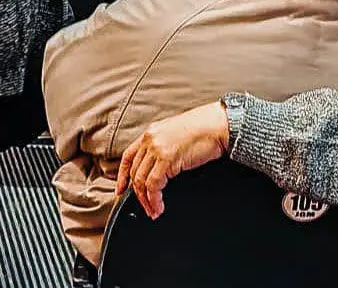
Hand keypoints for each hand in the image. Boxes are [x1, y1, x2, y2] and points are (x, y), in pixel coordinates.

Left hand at [116, 102, 229, 218]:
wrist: (217, 125)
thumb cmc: (204, 129)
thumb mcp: (176, 133)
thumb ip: (164, 145)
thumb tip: (159, 166)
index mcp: (152, 132)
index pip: (129, 155)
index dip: (122, 175)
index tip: (121, 189)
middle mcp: (150, 139)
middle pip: (134, 172)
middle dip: (137, 194)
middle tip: (145, 208)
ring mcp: (157, 148)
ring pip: (141, 181)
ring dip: (146, 201)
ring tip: (153, 211)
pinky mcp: (166, 159)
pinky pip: (153, 185)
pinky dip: (154, 200)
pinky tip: (159, 207)